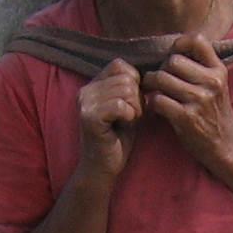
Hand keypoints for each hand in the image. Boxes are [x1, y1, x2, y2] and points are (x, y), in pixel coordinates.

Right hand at [77, 59, 142, 179]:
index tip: (132, 103)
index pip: (120, 65)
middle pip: (126, 77)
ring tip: (127, 121)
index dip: (135, 81)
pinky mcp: (90, 117)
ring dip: (135, 108)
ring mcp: (85, 103)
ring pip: (126, 90)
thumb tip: (147, 74)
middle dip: (137, 98)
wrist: (103, 167)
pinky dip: (131, 116)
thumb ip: (129, 87)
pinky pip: (122, 105)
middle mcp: (85, 91)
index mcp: (92, 85)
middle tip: (130, 116)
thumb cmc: (118, 138)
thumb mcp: (126, 106)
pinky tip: (124, 125)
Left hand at [141, 34, 232, 169]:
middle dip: (161, 69)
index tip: (173, 54)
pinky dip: (152, 103)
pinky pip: (158, 100)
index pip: (197, 40)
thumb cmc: (215, 113)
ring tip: (152, 90)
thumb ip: (202, 66)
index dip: (179, 42)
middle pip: (173, 60)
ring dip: (151, 84)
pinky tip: (156, 107)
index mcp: (218, 70)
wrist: (226, 145)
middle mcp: (211, 82)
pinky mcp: (187, 117)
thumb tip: (173, 48)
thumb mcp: (217, 85)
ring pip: (162, 78)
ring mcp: (199, 100)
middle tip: (160, 80)